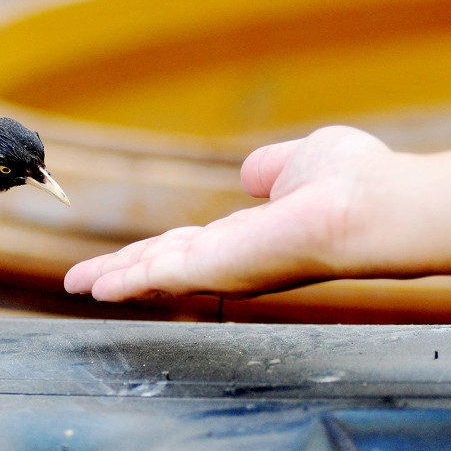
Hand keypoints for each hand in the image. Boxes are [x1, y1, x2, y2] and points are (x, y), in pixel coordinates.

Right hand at [64, 126, 395, 300]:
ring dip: (114, 279)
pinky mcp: (216, 266)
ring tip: (78, 287)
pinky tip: (95, 288)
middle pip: (163, 266)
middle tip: (83, 283)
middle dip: (122, 273)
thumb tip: (252, 175)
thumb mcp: (300, 163)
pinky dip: (123, 281)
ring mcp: (224, 266)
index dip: (156, 250)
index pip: (192, 246)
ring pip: (155, 274)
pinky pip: (158, 274)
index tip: (127, 257)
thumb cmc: (353, 183)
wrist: (372, 205)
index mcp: (251, 237)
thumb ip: (272, 170)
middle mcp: (234, 259)